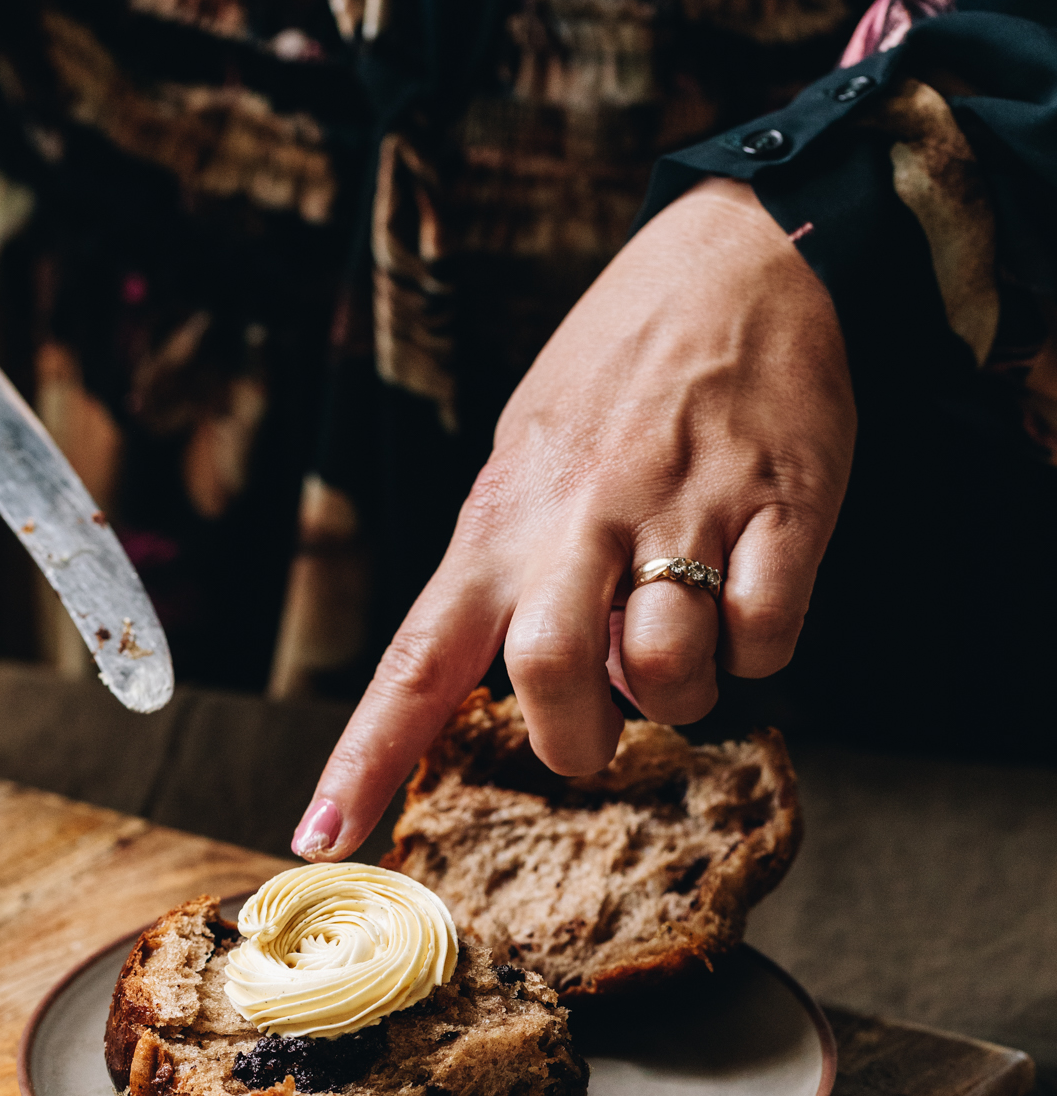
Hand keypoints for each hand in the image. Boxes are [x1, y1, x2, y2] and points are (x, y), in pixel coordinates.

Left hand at [292, 177, 855, 860]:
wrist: (740, 257)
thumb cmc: (616, 375)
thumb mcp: (526, 459)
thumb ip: (508, 569)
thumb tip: (512, 682)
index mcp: (500, 522)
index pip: (416, 661)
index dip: (364, 759)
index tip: (318, 838)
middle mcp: (578, 522)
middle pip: (550, 673)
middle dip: (576, 738)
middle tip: (597, 729)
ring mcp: (680, 512)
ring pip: (665, 668)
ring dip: (680, 693)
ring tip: (686, 645)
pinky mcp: (777, 506)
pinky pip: (766, 632)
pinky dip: (761, 650)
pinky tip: (749, 599)